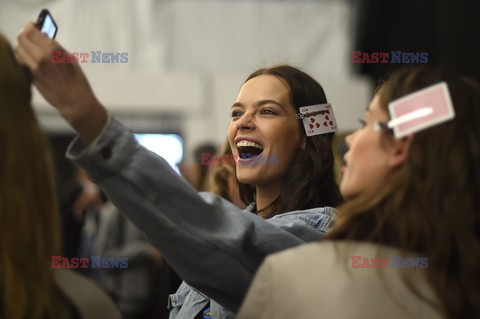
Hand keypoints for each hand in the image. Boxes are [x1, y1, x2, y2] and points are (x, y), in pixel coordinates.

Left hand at [15, 23, 107, 142]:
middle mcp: (41, 56)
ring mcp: (33, 67)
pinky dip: (24, 60)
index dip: (30, 27)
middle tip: (31, 39)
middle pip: (21, 38)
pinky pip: (21, 63)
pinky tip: (32, 63)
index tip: (34, 28)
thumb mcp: (70, 59)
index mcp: (53, 49)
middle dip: (25, 36)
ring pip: (18, 50)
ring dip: (23, 49)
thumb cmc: (77, 81)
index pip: (30, 30)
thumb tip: (43, 40)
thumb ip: (55, 48)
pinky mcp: (30, 77)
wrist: (75, 102)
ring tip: (32, 52)